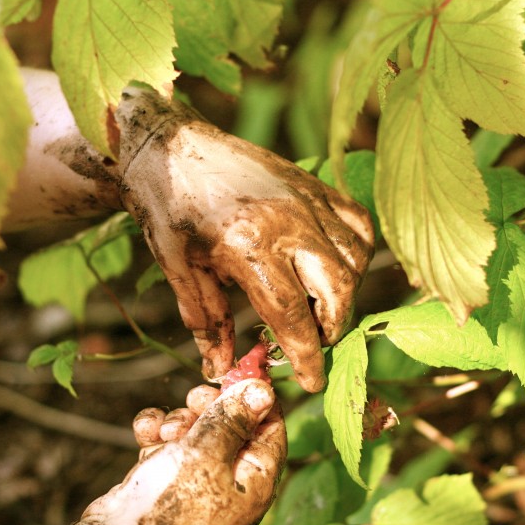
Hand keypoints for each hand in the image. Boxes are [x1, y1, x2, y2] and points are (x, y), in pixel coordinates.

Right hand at [82, 379, 285, 524]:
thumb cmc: (173, 504)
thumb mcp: (208, 453)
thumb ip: (234, 418)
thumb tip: (266, 390)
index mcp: (256, 482)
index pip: (271, 429)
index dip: (257, 397)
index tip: (241, 369)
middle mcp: (231, 484)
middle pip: (233, 427)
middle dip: (212, 406)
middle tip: (197, 396)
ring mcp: (196, 485)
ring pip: (196, 433)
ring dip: (180, 420)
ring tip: (166, 431)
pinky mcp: (163, 484)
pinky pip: (167, 447)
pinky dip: (157, 434)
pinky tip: (146, 431)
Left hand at [116, 90, 373, 391]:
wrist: (169, 143)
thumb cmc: (166, 206)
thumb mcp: (177, 268)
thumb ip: (205, 320)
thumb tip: (221, 369)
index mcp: (248, 243)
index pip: (292, 314)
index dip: (305, 354)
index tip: (312, 382)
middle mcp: (289, 221)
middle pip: (336, 290)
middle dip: (331, 329)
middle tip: (312, 344)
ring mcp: (308, 199)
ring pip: (354, 260)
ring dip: (345, 295)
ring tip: (317, 309)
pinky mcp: (315, 185)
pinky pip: (358, 225)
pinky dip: (355, 255)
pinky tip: (332, 269)